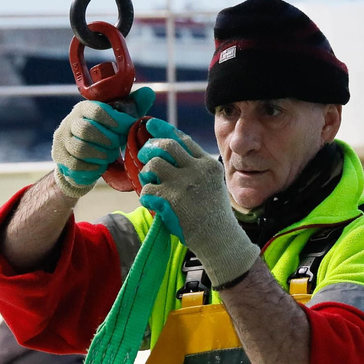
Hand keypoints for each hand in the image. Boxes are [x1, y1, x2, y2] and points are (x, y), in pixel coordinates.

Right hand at [49, 87, 153, 198]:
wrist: (82, 160)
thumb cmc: (105, 136)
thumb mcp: (119, 121)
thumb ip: (132, 107)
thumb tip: (149, 93)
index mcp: (83, 109)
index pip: (96, 109)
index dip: (115, 120)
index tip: (127, 127)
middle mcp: (69, 122)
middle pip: (86, 129)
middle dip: (107, 139)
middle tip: (117, 146)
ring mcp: (62, 141)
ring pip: (80, 148)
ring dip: (100, 154)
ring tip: (110, 156)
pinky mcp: (61, 159)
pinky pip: (76, 165)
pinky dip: (93, 167)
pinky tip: (101, 166)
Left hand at [137, 118, 258, 285]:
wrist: (219, 239)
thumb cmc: (214, 215)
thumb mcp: (213, 184)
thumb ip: (196, 168)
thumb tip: (168, 153)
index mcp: (208, 164)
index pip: (183, 139)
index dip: (164, 130)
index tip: (151, 125)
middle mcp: (196, 170)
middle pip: (166, 145)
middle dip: (150, 148)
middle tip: (143, 155)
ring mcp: (183, 184)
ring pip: (154, 164)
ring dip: (146, 173)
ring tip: (150, 183)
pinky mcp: (171, 200)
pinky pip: (147, 189)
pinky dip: (145, 195)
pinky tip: (151, 202)